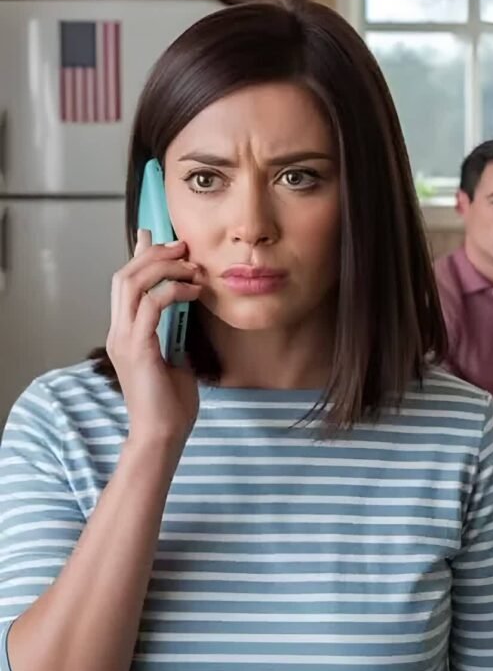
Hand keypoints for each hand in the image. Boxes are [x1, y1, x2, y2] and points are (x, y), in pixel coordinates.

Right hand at [106, 229, 202, 448]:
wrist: (163, 433)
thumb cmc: (172, 401)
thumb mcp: (176, 355)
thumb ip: (176, 330)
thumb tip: (186, 308)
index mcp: (125, 333)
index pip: (125, 284)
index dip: (139, 256)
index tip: (159, 236)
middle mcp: (118, 332)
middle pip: (123, 276)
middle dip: (153, 254)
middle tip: (183, 247)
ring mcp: (124, 339)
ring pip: (131, 284)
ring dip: (163, 268)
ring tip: (191, 266)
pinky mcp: (138, 348)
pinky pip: (151, 306)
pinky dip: (173, 291)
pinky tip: (195, 292)